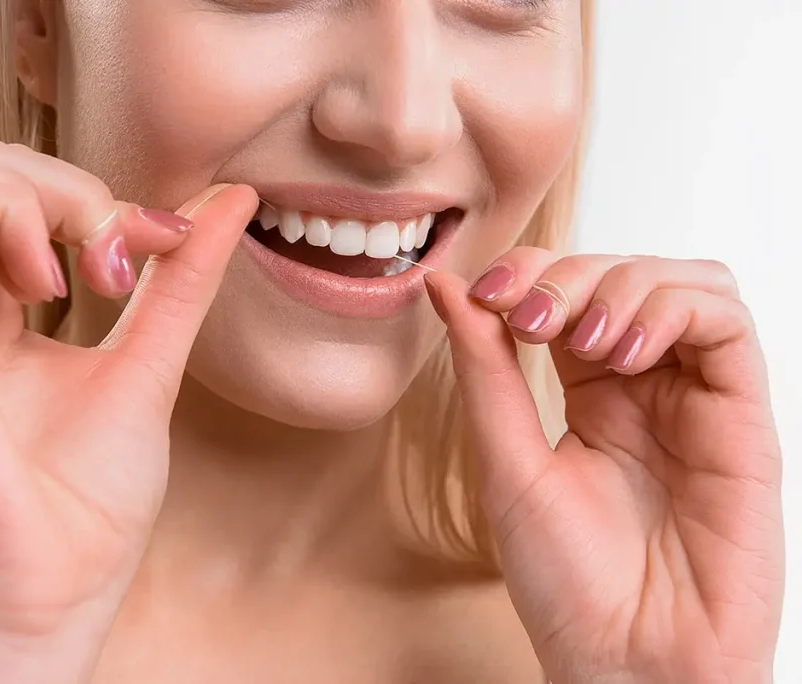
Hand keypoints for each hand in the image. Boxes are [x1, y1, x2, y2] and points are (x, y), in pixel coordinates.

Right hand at [0, 136, 257, 682]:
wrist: (53, 597)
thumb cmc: (86, 505)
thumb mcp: (147, 362)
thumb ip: (178, 277)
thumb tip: (232, 200)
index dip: (78, 188)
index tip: (154, 242)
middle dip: (50, 179)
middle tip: (111, 252)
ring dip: (25, 189)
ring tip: (80, 267)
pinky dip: (5, 214)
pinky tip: (55, 288)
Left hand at [425, 250, 783, 683]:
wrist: (628, 662)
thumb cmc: (567, 582)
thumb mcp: (506, 460)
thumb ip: (484, 368)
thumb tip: (444, 285)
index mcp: (589, 394)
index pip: (569, 291)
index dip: (531, 272)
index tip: (487, 290)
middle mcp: (646, 387)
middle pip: (623, 275)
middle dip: (571, 275)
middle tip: (531, 315)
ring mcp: (695, 398)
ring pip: (682, 282)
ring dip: (623, 287)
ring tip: (582, 340)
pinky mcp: (741, 417)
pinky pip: (726, 323)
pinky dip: (672, 310)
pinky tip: (624, 352)